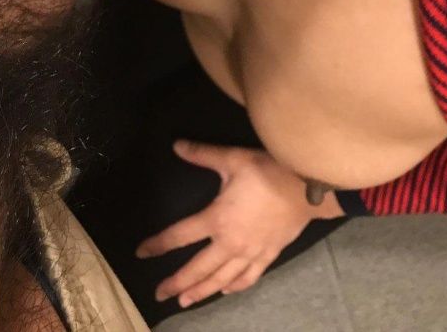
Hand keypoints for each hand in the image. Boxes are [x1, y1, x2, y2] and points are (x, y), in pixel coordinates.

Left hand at [136, 140, 344, 308]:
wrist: (305, 188)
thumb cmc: (267, 171)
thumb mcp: (232, 158)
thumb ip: (202, 154)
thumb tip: (176, 145)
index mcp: (217, 219)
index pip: (180, 236)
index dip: (158, 245)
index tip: (142, 253)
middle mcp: (230, 243)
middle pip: (197, 268)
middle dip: (176, 282)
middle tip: (160, 294)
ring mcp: (249, 254)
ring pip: (220, 280)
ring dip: (200, 292)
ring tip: (185, 301)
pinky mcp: (267, 256)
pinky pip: (247, 279)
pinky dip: (233, 288)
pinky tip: (225, 291)